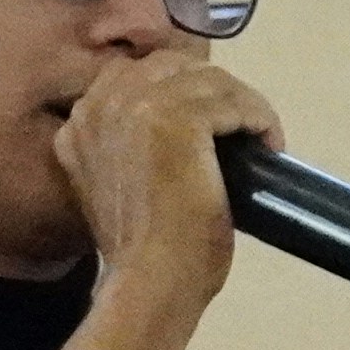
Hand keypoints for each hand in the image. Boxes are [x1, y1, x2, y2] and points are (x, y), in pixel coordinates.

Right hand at [51, 44, 281, 324]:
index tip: (210, 121)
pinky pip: (234, 101)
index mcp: (79, 121)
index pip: (138, 75)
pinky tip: (270, 144)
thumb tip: (183, 127)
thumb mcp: (117, 189)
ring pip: (209, 81)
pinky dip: (259, 118)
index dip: (179, 90)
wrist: (150, 282)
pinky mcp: (177, 117)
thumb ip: (127, 148)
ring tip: (260, 137)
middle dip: (213, 92)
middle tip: (240, 127)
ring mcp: (137, 105)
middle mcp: (100, 104)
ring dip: (242, 106)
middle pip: (173, 67)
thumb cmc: (141, 253)